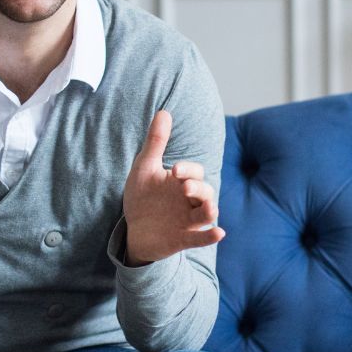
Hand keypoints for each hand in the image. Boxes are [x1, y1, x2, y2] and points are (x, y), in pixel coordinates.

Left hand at [122, 110, 224, 264]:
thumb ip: (156, 142)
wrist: (133, 229)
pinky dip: (210, 236)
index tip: (175, 170)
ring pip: (207, 215)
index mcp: (182, 182)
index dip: (188, 170)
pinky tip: (219, 233)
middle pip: (205, 192)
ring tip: (209, 209)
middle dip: (198, 189)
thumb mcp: (145, 169)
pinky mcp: (183, 239)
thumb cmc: (143, 197)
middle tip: (185, 188)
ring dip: (210, 211)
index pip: (195, 172)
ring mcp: (188, 221)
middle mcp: (189, 201)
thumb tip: (164, 111)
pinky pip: (201, 238)